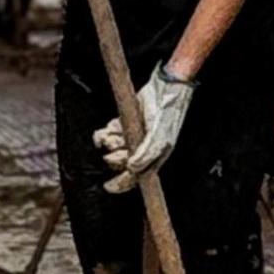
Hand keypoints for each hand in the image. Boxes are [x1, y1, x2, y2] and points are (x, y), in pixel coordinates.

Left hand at [93, 63, 195, 193]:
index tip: (109, 186)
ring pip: (112, 148)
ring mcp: (132, 136)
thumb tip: (132, 169)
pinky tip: (107, 130)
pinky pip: (108, 134)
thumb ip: (145, 153)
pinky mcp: (124, 124)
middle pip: (121, 163)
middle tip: (113, 151)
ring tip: (112, 136)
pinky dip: (105, 133)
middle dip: (114, 159)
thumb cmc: (168, 113)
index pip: (135, 177)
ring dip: (109, 143)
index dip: (121, 184)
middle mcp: (141, 149)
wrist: (165, 87)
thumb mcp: (160, 136)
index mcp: (153, 157)